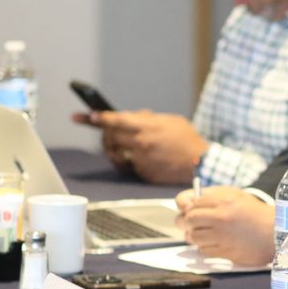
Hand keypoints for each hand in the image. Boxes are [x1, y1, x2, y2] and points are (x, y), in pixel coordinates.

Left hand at [84, 110, 206, 183]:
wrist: (200, 163)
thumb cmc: (188, 141)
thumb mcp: (171, 121)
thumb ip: (150, 119)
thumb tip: (134, 116)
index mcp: (147, 126)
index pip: (116, 120)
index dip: (99, 118)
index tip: (88, 116)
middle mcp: (141, 142)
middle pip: (110, 137)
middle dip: (105, 134)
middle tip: (106, 133)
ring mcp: (140, 158)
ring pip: (114, 153)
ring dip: (113, 149)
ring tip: (121, 147)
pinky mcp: (142, 172)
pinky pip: (127, 166)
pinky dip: (129, 162)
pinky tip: (138, 159)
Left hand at [176, 187, 274, 265]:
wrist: (276, 232)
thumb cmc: (254, 213)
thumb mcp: (235, 196)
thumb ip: (212, 196)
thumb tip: (186, 204)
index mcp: (224, 200)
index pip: (191, 202)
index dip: (187, 207)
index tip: (189, 210)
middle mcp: (222, 216)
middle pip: (189, 219)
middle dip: (186, 222)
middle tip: (191, 224)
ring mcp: (223, 235)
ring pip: (193, 236)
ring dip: (193, 236)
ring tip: (201, 235)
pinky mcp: (226, 251)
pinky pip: (203, 250)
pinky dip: (204, 247)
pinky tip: (213, 243)